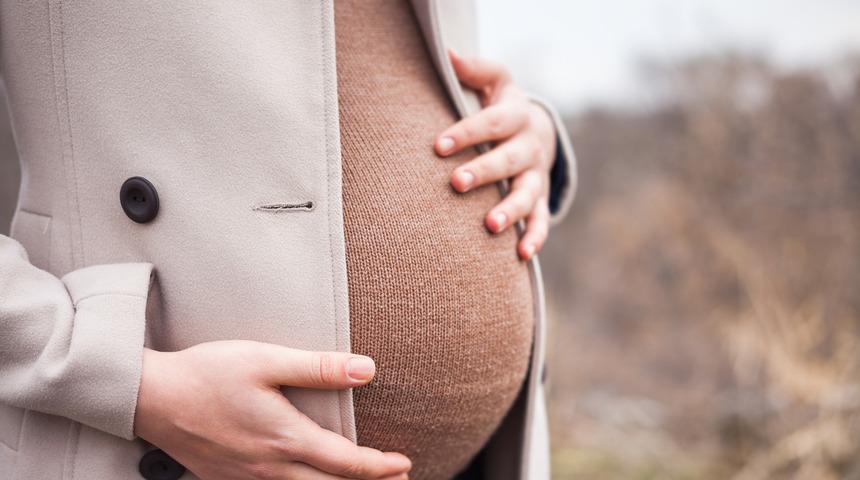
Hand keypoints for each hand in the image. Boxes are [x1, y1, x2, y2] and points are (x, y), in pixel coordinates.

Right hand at [134, 341, 410, 479]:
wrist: (151, 397)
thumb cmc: (208, 373)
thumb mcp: (266, 359)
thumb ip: (318, 367)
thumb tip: (367, 369)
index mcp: (285, 438)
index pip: (346, 463)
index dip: (379, 467)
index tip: (403, 464)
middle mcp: (270, 467)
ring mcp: (248, 478)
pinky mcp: (230, 478)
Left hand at [435, 49, 556, 259]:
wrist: (537, 130)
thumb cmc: (502, 106)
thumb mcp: (494, 82)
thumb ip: (473, 70)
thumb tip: (447, 54)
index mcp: (517, 115)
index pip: (492, 123)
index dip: (467, 132)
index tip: (438, 146)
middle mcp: (530, 147)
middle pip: (509, 160)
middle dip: (484, 172)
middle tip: (456, 183)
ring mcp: (536, 176)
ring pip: (527, 194)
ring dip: (510, 210)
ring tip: (490, 225)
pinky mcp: (539, 199)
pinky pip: (540, 220)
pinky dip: (534, 237)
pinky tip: (520, 254)